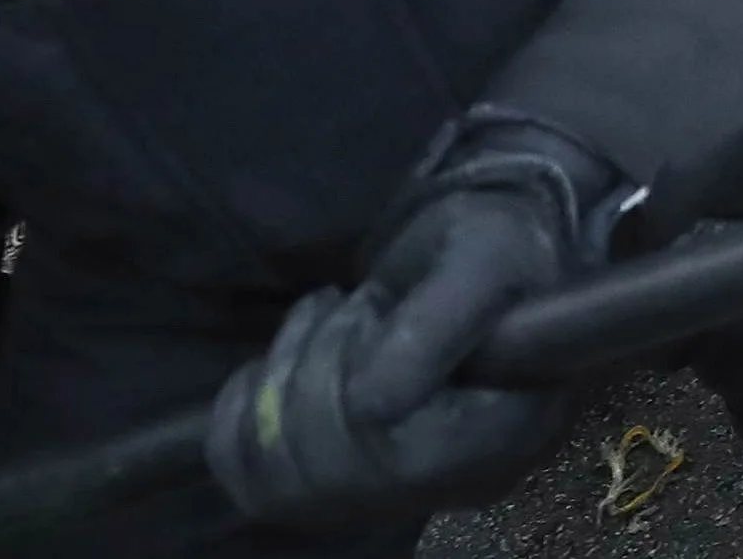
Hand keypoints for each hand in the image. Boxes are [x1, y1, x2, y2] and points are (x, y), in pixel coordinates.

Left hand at [208, 152, 582, 525]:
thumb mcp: (480, 258)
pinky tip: (278, 363)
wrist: (477, 253)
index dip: (352, 387)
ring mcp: (390, 494)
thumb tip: (372, 408)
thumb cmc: (493, 247)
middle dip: (316, 370)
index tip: (368, 307)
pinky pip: (249, 484)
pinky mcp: (335, 485)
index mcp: (502, 436)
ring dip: (279, 386)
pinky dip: (240, 416)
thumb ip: (434, 327)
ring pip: (280, 485)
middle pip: (332, 474)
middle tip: (352, 307)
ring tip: (324, 328)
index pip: (398, 460)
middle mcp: (448, 485)